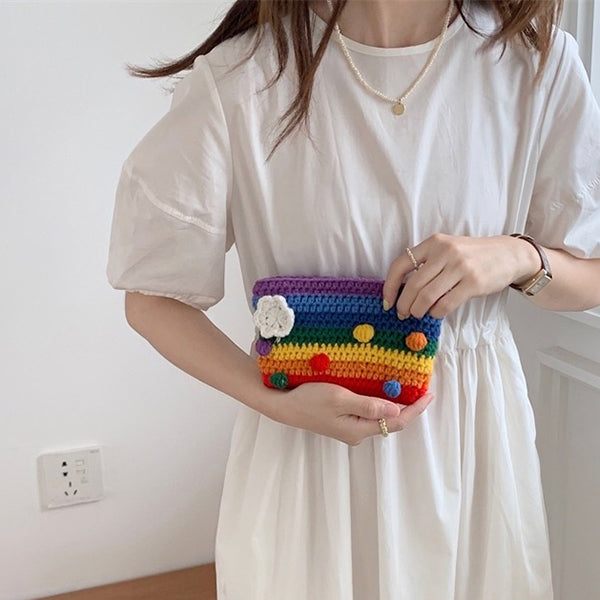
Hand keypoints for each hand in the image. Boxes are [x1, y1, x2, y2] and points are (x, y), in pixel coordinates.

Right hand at [263, 381, 435, 445]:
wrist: (283, 406)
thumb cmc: (309, 400)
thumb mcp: (339, 399)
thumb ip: (368, 405)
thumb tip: (396, 410)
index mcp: (359, 429)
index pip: (397, 422)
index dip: (415, 409)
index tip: (429, 394)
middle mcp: (357, 433)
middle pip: (391, 422)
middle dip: (408, 406)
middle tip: (421, 387)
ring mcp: (349, 428)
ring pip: (380, 417)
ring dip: (394, 403)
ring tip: (406, 386)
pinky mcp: (342, 421)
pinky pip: (368, 413)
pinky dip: (380, 403)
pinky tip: (381, 390)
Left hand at [383, 233, 540, 318]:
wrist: (509, 254)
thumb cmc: (472, 256)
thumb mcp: (447, 249)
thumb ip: (426, 264)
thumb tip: (402, 291)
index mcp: (434, 243)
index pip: (400, 264)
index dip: (390, 286)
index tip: (388, 301)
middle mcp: (445, 252)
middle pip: (413, 285)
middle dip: (403, 304)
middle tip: (402, 314)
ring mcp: (460, 267)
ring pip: (427, 296)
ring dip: (417, 310)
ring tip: (417, 314)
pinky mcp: (473, 283)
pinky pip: (445, 304)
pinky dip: (436, 313)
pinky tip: (435, 313)